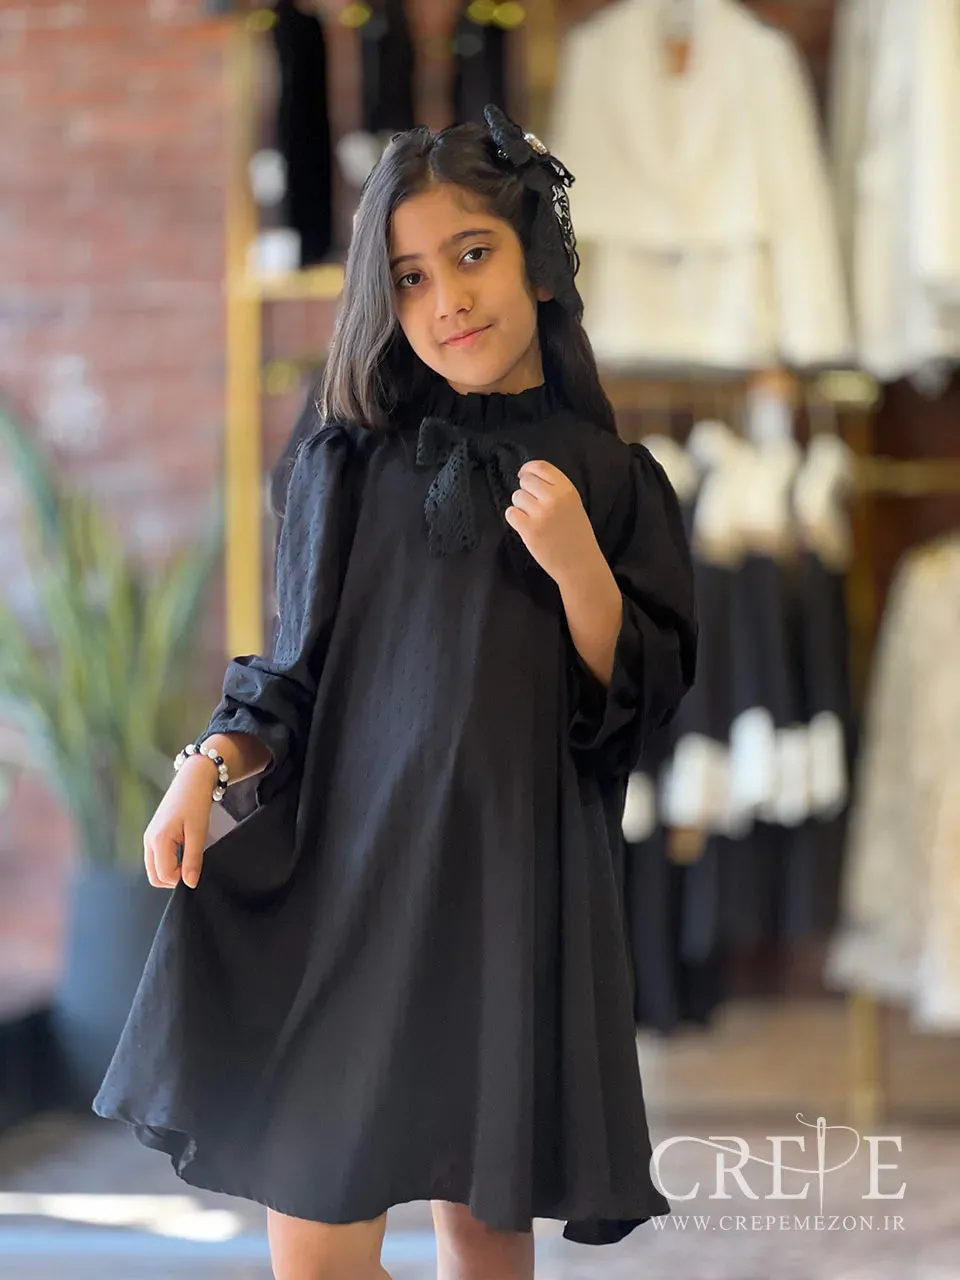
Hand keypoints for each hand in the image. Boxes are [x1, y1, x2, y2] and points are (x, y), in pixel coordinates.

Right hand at [143, 756, 215, 890]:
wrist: (192, 780)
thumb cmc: (195, 802)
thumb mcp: (198, 832)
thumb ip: (193, 859)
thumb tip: (190, 884)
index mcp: (158, 840)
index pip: (164, 876)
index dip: (181, 879)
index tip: (196, 869)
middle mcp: (149, 840)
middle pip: (155, 877)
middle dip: (174, 879)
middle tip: (193, 866)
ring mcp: (149, 838)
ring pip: (155, 869)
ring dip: (172, 870)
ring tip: (190, 857)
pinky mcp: (153, 835)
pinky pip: (157, 858)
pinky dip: (169, 862)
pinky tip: (184, 852)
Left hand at [504, 460, 599, 584]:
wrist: (580, 564)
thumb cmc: (576, 535)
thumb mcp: (573, 505)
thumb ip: (555, 490)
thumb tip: (527, 477)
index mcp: (567, 490)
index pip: (541, 466)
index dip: (528, 469)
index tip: (524, 474)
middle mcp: (554, 499)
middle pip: (526, 481)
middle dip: (525, 491)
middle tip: (532, 505)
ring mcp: (541, 514)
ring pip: (517, 497)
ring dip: (520, 507)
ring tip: (533, 519)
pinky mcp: (529, 530)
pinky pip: (511, 513)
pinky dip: (515, 519)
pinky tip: (525, 526)